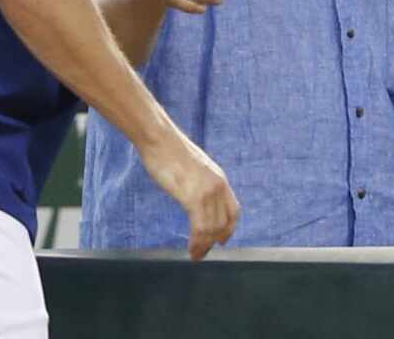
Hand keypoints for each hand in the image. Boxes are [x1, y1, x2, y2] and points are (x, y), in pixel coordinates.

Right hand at [139, 128, 239, 259]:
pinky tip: (191, 249)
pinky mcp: (193, 197)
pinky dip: (197, 242)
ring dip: (205, 245)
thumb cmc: (169, 150)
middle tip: (202, 253)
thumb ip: (199, 181)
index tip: (222, 241)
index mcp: (219, 178)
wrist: (159, 138)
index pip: (234, 210)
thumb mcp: (193, 167)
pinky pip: (200, 228)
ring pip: (213, 229)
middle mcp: (218, 186)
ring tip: (195, 255)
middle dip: (214, 241)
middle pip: (224, 223)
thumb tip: (194, 193)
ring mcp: (207, 192)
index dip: (229, 228)